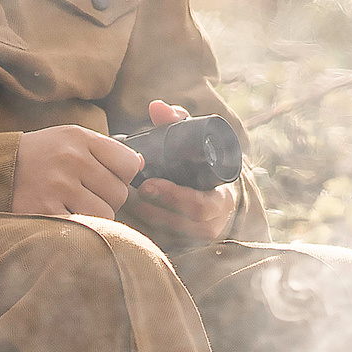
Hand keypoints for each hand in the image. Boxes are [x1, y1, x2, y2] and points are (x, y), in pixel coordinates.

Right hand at [12, 123, 143, 218]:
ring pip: (105, 214)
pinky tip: (64, 216)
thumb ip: (105, 150)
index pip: (129, 163)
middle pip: (120, 193)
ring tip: (74, 206)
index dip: (123, 176)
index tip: (108, 178)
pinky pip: (83, 228)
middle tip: (87, 195)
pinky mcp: (45, 211)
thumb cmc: (41, 155)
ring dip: (95, 216)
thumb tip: (141, 164)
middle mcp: (71, 159)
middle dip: (108, 199)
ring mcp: (58, 186)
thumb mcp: (70, 139)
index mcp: (80, 138)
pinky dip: (79, 227)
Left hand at [118, 100, 238, 245]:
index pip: (203, 205)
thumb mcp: (194, 139)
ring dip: (149, 219)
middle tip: (131, 192)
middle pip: (185, 224)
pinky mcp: (190, 244)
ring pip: (174, 235)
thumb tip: (157, 107)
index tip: (148, 184)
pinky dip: (151, 230)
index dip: (175, 197)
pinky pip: (169, 242)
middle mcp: (216, 220)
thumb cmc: (202, 160)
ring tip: (128, 201)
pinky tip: (133, 215)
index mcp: (222, 196)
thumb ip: (177, 121)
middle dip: (156, 209)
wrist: (216, 185)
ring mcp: (202, 235)